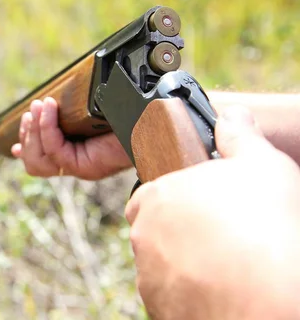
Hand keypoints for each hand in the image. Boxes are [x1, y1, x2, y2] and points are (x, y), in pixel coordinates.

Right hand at [10, 97, 131, 179]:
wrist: (151, 121)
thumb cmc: (125, 112)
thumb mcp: (88, 111)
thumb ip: (69, 112)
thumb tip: (46, 103)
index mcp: (76, 154)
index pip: (39, 162)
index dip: (24, 148)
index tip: (16, 137)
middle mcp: (76, 164)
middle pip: (33, 164)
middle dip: (27, 136)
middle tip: (31, 112)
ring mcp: (80, 167)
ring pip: (39, 161)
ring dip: (33, 131)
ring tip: (40, 106)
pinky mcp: (85, 166)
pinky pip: (55, 150)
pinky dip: (47, 126)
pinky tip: (50, 108)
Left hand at [125, 106, 299, 319]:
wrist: (272, 297)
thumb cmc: (265, 225)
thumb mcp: (260, 163)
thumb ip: (239, 135)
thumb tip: (231, 116)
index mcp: (156, 196)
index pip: (152, 194)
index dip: (179, 198)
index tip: (202, 206)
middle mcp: (144, 237)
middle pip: (156, 230)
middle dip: (179, 230)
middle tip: (218, 235)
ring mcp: (150, 277)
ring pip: (162, 265)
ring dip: (184, 263)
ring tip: (225, 263)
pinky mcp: (162, 311)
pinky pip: (172, 297)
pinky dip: (190, 293)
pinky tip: (221, 288)